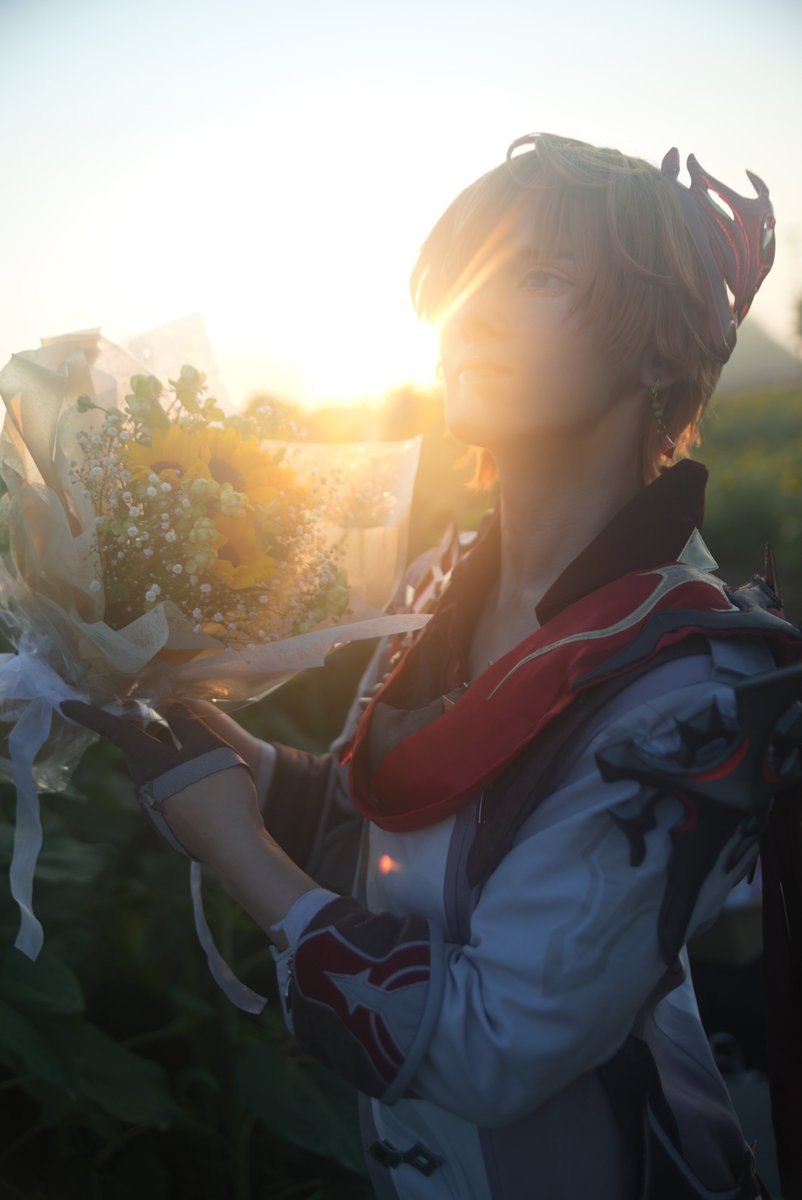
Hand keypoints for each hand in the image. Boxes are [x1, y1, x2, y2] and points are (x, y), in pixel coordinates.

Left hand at [60, 700, 260, 865]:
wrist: (231, 844)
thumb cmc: (219, 788)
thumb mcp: (208, 744)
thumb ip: (187, 721)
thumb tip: (171, 707)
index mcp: (148, 762)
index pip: (114, 730)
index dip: (91, 714)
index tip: (65, 705)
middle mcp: (143, 786)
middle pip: (139, 750)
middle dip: (148, 732)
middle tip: (166, 717)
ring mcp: (154, 809)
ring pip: (154, 771)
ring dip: (166, 755)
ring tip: (194, 750)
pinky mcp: (167, 825)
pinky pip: (166, 792)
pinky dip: (176, 778)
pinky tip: (203, 782)